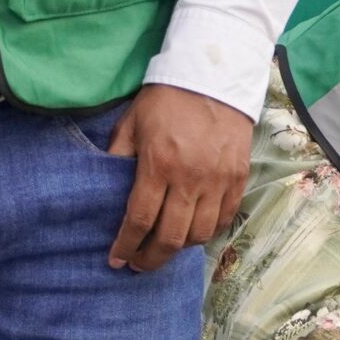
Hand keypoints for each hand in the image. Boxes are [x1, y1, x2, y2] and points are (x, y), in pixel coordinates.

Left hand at [106, 82, 251, 273]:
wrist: (212, 75)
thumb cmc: (165, 99)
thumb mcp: (131, 122)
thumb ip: (117, 156)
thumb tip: (102, 187)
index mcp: (159, 164)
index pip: (140, 219)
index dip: (126, 245)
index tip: (116, 260)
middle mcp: (190, 178)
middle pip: (170, 237)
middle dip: (150, 258)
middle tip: (138, 264)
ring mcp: (217, 180)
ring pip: (198, 234)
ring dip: (178, 248)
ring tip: (163, 247)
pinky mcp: (237, 178)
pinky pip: (223, 220)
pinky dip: (207, 233)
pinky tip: (192, 232)